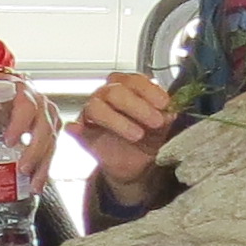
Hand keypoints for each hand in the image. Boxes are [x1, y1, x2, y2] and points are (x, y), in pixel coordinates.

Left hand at [0, 76, 57, 188]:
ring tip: (33, 184)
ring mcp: (48, 117)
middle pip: (44, 128)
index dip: (19, 125)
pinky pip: (52, 150)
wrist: (6, 89)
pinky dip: (44, 168)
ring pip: (51, 142)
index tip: (9, 141)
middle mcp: (40, 104)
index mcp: (21, 92)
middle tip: (23, 168)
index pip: (26, 107)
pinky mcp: (52, 130)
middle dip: (34, 151)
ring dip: (43, 166)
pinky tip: (37, 183)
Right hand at [69, 71, 177, 196]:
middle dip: (137, 106)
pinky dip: (75, 128)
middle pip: (115, 91)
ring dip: (117, 120)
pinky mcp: (83, 134)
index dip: (149, 90)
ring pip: (96, 107)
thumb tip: (169, 112)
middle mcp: (107, 96)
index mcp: (127, 88)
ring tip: (137, 135)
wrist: (137, 165)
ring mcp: (92, 114)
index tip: (164, 103)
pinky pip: (75, 128)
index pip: (134, 80)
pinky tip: (76, 129)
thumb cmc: (148, 138)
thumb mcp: (162, 127)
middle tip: (155, 121)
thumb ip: (165, 117)